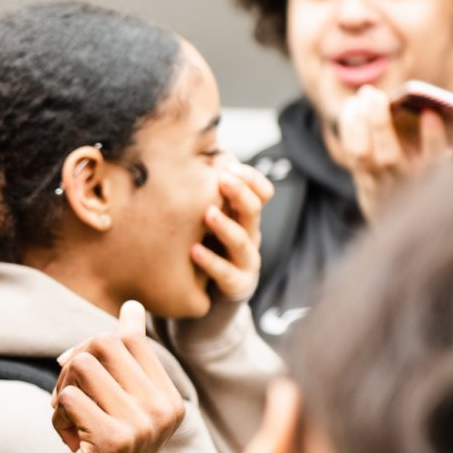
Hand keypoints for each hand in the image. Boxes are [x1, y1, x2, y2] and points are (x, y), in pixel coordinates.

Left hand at [34, 300, 186, 452]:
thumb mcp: (119, 406)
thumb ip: (128, 358)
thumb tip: (133, 307)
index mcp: (171, 399)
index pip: (126, 338)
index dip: (89, 354)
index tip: (82, 387)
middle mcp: (165, 410)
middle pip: (101, 343)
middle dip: (70, 367)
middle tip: (67, 404)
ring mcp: (142, 425)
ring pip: (79, 365)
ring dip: (60, 393)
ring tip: (69, 425)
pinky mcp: (112, 440)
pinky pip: (66, 396)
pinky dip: (55, 416)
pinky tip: (68, 445)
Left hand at [190, 160, 274, 303]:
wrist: (207, 298)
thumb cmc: (204, 249)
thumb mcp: (206, 220)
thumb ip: (203, 194)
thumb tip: (190, 154)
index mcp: (246, 217)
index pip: (262, 192)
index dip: (251, 179)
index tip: (230, 166)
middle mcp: (250, 236)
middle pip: (254, 211)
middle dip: (240, 193)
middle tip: (222, 179)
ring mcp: (246, 262)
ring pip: (243, 242)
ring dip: (226, 226)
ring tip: (208, 213)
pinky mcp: (237, 286)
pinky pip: (226, 274)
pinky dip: (210, 262)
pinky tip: (193, 250)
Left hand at [334, 85, 452, 220]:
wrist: (407, 229)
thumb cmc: (433, 186)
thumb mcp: (452, 174)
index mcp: (434, 182)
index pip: (435, 162)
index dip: (433, 139)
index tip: (430, 113)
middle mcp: (405, 186)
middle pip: (389, 157)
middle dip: (379, 123)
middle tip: (374, 94)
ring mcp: (381, 186)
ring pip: (363, 155)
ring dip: (358, 123)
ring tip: (360, 97)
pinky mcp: (365, 183)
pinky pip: (352, 154)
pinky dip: (349, 129)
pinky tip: (351, 108)